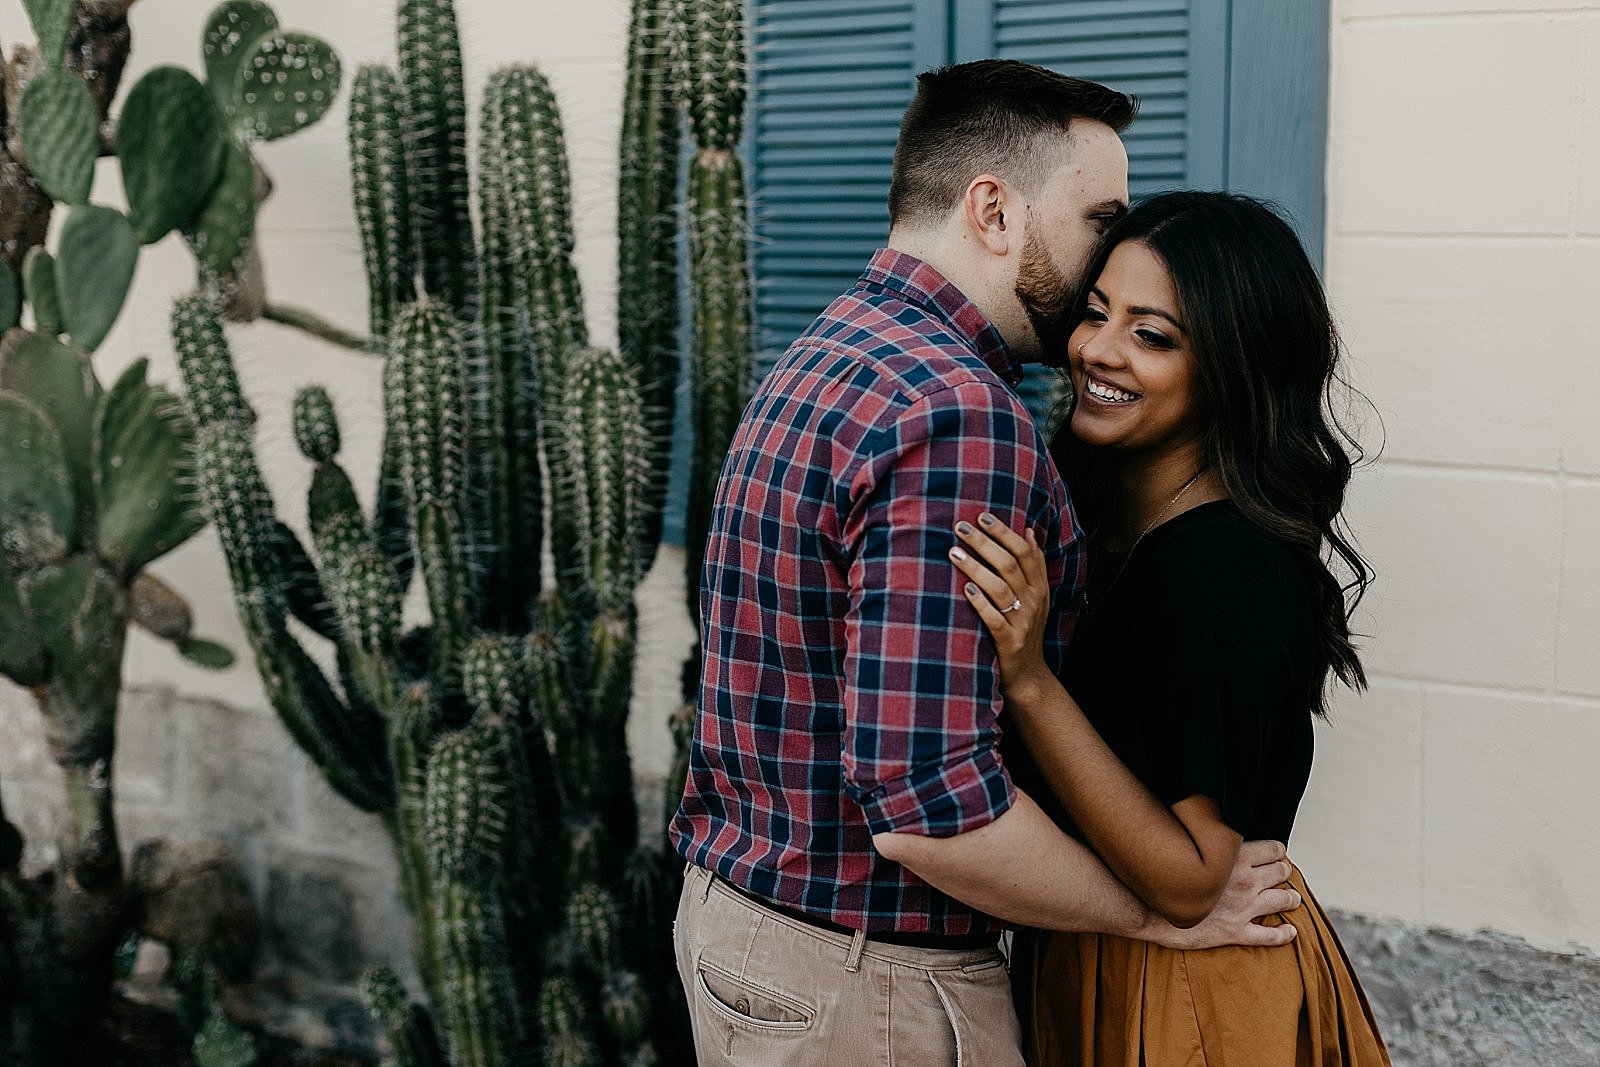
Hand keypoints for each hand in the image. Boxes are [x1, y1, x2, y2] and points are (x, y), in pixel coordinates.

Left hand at [950, 512, 1053, 700]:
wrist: (1028, 675)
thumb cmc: (1024, 628)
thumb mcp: (1035, 597)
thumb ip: (1034, 565)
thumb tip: (1029, 530)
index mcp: (1039, 588)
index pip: (1025, 552)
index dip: (1004, 532)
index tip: (982, 516)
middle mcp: (1034, 602)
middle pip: (1009, 565)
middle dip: (984, 543)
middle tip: (960, 527)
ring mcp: (1023, 622)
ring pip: (1000, 588)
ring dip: (975, 568)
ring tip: (953, 552)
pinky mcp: (1010, 642)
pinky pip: (995, 619)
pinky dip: (980, 602)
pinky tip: (965, 588)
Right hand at [1141, 839, 1300, 948]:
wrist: (1149, 909)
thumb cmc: (1166, 873)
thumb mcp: (1191, 845)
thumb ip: (1213, 838)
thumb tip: (1221, 826)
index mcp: (1236, 858)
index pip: (1275, 849)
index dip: (1277, 850)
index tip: (1275, 853)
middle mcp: (1245, 881)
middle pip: (1282, 872)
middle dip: (1284, 870)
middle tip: (1282, 872)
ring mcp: (1243, 908)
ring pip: (1283, 900)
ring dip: (1291, 898)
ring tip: (1293, 898)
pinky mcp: (1236, 932)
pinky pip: (1270, 936)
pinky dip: (1284, 934)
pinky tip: (1290, 932)